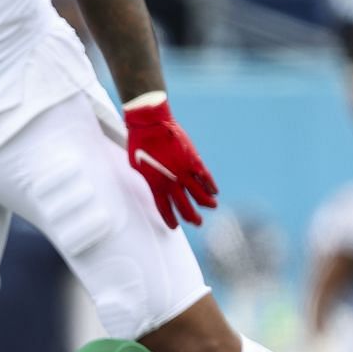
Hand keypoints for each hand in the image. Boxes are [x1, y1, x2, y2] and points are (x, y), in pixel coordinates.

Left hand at [124, 94, 216, 228]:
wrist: (151, 124)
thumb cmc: (139, 143)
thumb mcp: (137, 166)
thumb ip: (148, 178)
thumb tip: (154, 184)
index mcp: (155, 184)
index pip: (164, 207)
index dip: (170, 218)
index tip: (174, 226)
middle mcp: (171, 181)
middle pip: (184, 206)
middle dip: (191, 217)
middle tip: (196, 223)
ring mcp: (184, 171)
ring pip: (199, 194)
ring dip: (206, 203)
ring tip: (211, 207)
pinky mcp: (194, 160)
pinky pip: (206, 177)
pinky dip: (211, 186)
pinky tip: (214, 192)